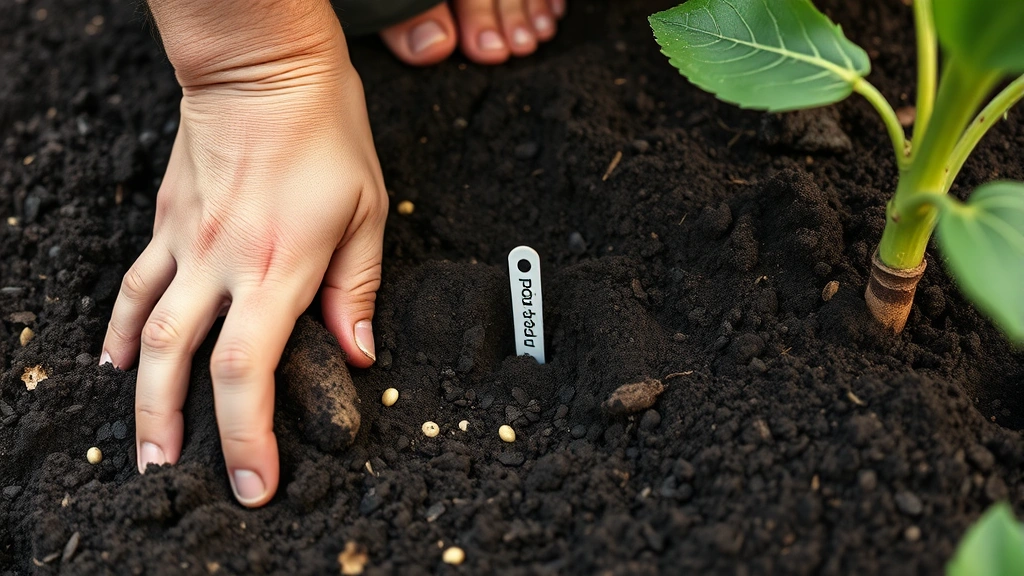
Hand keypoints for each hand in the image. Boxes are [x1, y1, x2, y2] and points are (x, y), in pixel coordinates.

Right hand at [100, 22, 386, 506]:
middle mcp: (224, 263)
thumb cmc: (324, 131)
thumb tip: (358, 352)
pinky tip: (118, 359)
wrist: (264, 67)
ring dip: (141, 394)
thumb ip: (357, 289)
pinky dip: (125, 328)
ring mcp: (187, 242)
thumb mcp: (365, 211)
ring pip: (149, 333)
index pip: (249, 371)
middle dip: (177, 430)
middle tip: (175, 477)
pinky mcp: (168, 222)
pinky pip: (137, 285)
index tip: (255, 480)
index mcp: (280, 267)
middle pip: (185, 364)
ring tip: (144, 444)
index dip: (247, 435)